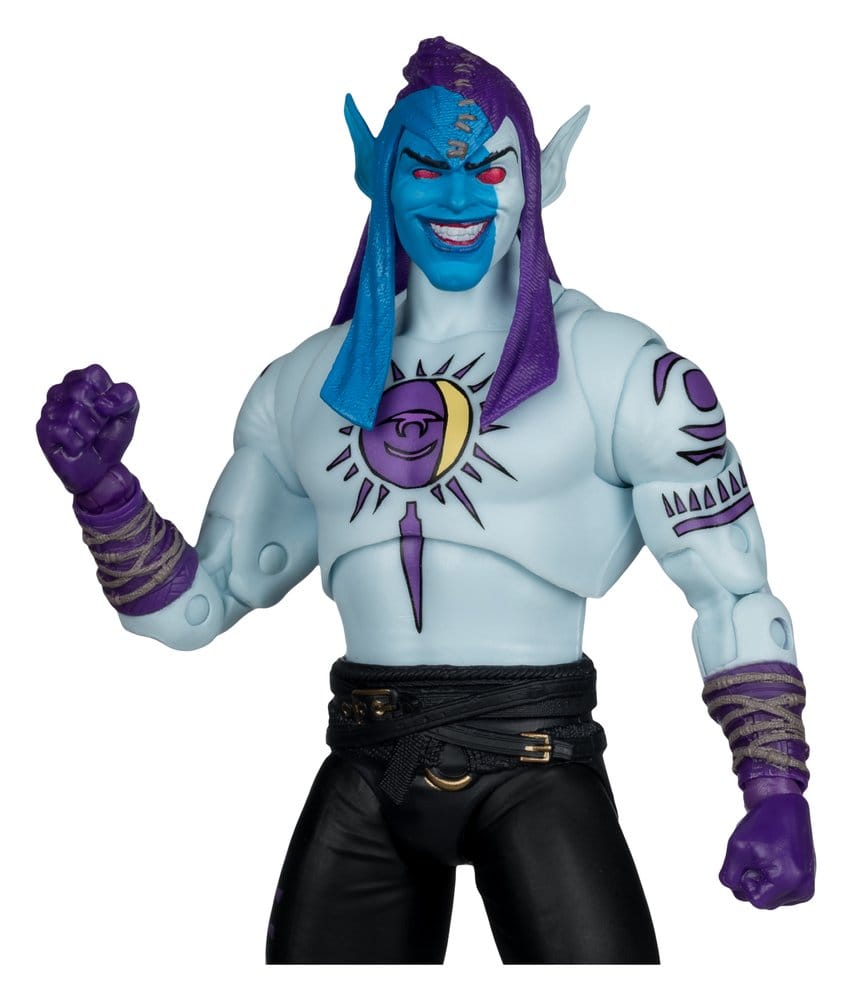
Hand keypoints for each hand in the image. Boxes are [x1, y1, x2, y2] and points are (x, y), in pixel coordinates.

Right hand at [37, 364, 138, 496]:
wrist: (102, 469)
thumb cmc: (110, 437)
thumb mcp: (129, 412)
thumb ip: (126, 395)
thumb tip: (102, 402)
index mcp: (81, 381)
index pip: (94, 373)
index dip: (108, 395)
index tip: (109, 410)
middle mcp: (61, 392)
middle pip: (81, 390)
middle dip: (98, 415)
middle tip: (97, 426)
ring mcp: (50, 410)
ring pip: (73, 412)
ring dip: (89, 431)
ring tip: (87, 437)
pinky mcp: (43, 429)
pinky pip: (63, 430)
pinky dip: (78, 442)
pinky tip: (77, 445)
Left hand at [720, 793, 814, 907]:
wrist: (785, 807)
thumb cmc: (762, 824)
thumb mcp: (737, 847)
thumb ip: (729, 875)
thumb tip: (734, 889)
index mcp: (789, 881)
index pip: (756, 901)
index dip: (745, 881)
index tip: (748, 860)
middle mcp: (803, 888)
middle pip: (765, 902)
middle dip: (753, 881)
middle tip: (754, 857)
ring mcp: (807, 886)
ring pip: (772, 898)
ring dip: (762, 880)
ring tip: (765, 856)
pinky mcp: (807, 882)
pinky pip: (782, 892)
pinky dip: (771, 879)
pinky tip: (772, 860)